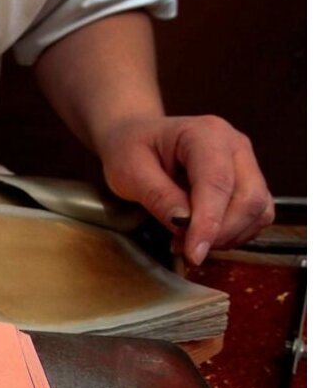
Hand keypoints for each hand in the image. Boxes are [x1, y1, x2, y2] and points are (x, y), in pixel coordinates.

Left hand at [96, 115, 274, 264]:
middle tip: (183, 247)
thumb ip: (158, 197)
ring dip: (227, 236)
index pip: (217, 182)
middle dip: (220, 233)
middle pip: (249, 198)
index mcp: (205, 134)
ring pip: (258, 211)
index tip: (194, 253)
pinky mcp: (247, 183)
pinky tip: (202, 235)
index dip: (209, 222)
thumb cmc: (130, 149)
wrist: (135, 138)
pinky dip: (233, 234)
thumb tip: (185, 223)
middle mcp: (234, 146)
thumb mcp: (130, 172)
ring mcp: (245, 163)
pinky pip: (256, 217)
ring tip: (185, 240)